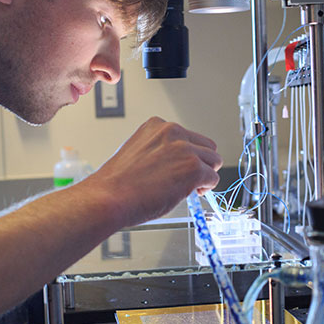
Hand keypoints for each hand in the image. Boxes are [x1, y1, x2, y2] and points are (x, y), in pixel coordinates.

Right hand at [85, 117, 221, 225]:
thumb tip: (177, 163)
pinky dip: (206, 188)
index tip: (181, 167)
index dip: (188, 155)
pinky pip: (213, 178)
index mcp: (157, 126)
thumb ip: (161, 151)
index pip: (188, 136)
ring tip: (189, 187)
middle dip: (201, 162)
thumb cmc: (118, 183)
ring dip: (205, 175)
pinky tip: (192, 193)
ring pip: (213, 161)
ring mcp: (184, 149)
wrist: (110, 197)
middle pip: (206, 146)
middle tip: (190, 178)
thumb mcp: (138, 153)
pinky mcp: (193, 168)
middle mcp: (173, 132)